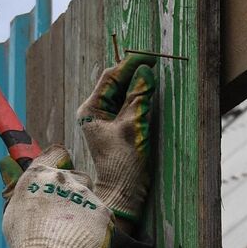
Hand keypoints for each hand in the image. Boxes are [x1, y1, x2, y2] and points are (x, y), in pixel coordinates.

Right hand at [0, 147, 112, 247]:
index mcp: (38, 175)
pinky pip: (102, 215)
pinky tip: (84, 241)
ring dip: (85, 210)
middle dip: (74, 191)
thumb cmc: (26, 244)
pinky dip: (96, 227)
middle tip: (65, 215)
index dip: (59, 161)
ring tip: (73, 234)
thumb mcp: (12, 213)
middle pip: (77, 176)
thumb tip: (25, 184)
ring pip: (90, 197)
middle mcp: (63, 179)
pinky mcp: (103, 211)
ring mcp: (85, 194)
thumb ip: (24, 193)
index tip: (60, 173)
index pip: (57, 153)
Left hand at [75, 54, 156, 228]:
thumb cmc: (124, 162)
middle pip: (116, 83)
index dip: (129, 64)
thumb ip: (138, 96)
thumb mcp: (133, 125)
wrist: (125, 191)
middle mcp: (95, 111)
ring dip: (138, 84)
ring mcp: (106, 119)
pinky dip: (140, 97)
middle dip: (134, 72)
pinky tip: (151, 92)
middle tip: (155, 62)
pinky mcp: (118, 127)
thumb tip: (145, 71)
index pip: (110, 77)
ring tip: (155, 74)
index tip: (149, 56)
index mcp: (91, 109)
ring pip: (123, 93)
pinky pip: (129, 105)